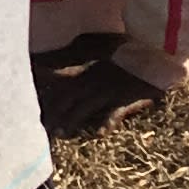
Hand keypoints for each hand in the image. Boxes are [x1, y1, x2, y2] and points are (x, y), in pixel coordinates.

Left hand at [35, 48, 165, 136]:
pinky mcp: (126, 97)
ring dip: (72, 120)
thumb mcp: (105, 56)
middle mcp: (93, 80)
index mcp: (87, 71)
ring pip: (85, 106)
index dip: (46, 94)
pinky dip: (107, 122)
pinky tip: (99, 133)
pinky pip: (114, 111)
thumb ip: (86, 63)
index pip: (61, 83)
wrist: (155, 54)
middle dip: (53, 112)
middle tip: (41, 127)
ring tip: (60, 132)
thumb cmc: (131, 55)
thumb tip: (58, 68)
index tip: (34, 105)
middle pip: (68, 98)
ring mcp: (109, 89)